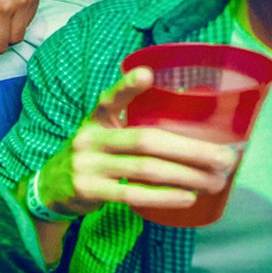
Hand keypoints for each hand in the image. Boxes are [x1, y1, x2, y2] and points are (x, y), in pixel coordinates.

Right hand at [35, 68, 239, 218]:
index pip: (109, 99)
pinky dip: (162, 196)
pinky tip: (186, 197)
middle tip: (224, 158)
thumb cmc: (91, 159)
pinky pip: (131, 194)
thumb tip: (194, 139)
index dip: (127, 87)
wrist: (47, 189)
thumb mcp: (101, 136)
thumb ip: (132, 130)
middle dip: (190, 150)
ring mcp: (86, 165)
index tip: (147, 75)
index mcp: (95, 121)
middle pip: (145, 140)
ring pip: (144, 168)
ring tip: (214, 182)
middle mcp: (88, 139)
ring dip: (185, 176)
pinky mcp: (88, 190)